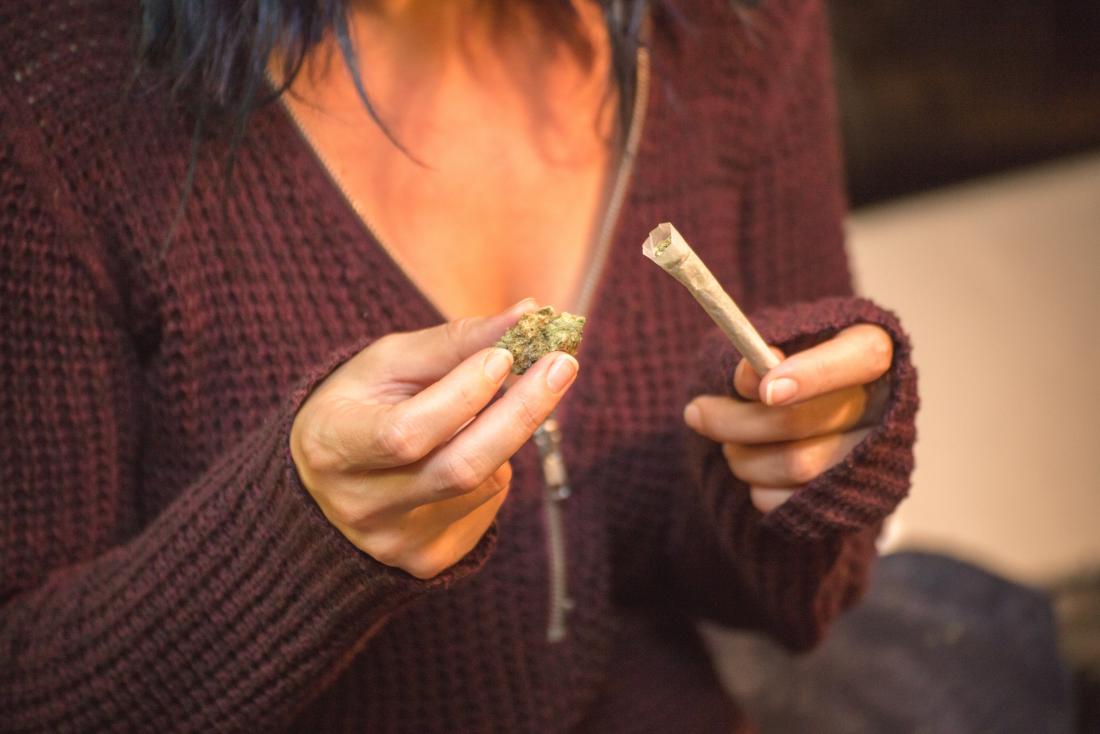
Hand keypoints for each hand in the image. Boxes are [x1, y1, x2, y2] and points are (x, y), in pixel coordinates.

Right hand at [290, 300, 579, 578]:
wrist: (325, 484)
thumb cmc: (360, 406)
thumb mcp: (389, 363)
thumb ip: (455, 341)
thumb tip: (529, 314)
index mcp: (332, 447)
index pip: (406, 432)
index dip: (462, 395)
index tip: (505, 355)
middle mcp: (360, 506)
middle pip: (461, 469)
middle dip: (521, 412)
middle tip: (562, 365)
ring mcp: (396, 542)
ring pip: (484, 483)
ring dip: (505, 434)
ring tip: (488, 407)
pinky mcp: (429, 561)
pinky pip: (489, 506)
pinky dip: (495, 466)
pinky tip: (469, 449)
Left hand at [683, 324, 891, 512]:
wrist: (805, 416)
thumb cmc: (782, 369)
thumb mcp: (771, 348)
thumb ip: (760, 354)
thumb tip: (746, 372)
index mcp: (873, 350)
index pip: (864, 355)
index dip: (814, 372)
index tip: (764, 388)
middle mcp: (886, 404)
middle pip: (809, 419)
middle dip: (738, 420)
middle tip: (696, 412)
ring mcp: (875, 457)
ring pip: (798, 464)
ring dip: (742, 455)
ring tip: (726, 441)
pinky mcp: (855, 500)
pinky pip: (793, 501)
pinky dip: (757, 487)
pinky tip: (752, 466)